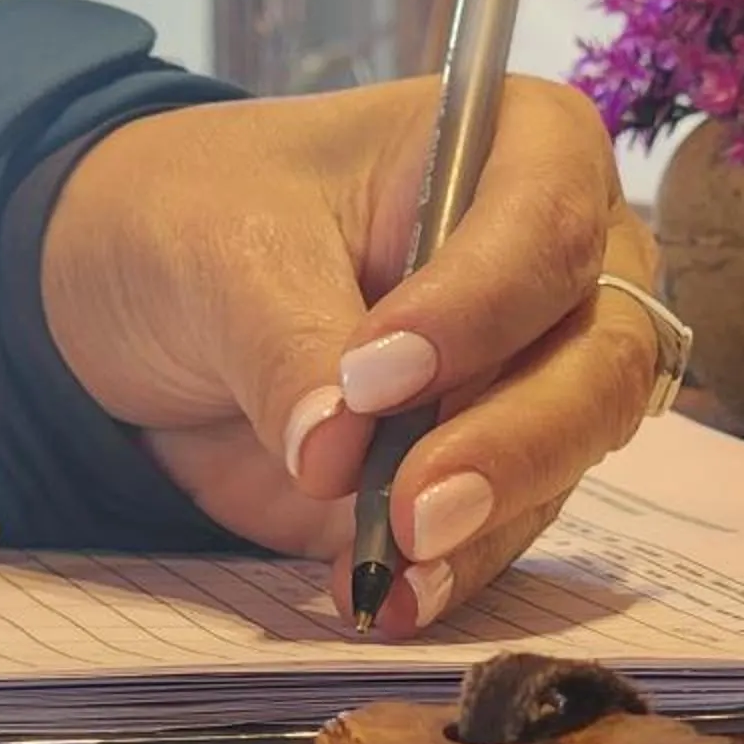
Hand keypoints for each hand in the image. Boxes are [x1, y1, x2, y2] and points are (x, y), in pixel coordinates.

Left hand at [40, 76, 662, 634]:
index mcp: (520, 144)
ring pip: (571, 452)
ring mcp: (538, 367)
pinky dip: (457, 568)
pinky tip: (393, 599)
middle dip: (515, 439)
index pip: (547, 226)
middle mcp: (563, 256)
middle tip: (416, 508)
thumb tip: (337, 448)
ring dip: (492, 520)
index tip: (375, 376)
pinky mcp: (493, 462)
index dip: (479, 307)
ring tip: (395, 568)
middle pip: (599, 356)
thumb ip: (286, 339)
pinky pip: (510, 524)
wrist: (144, 290)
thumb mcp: (222, 250)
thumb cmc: (201, 212)